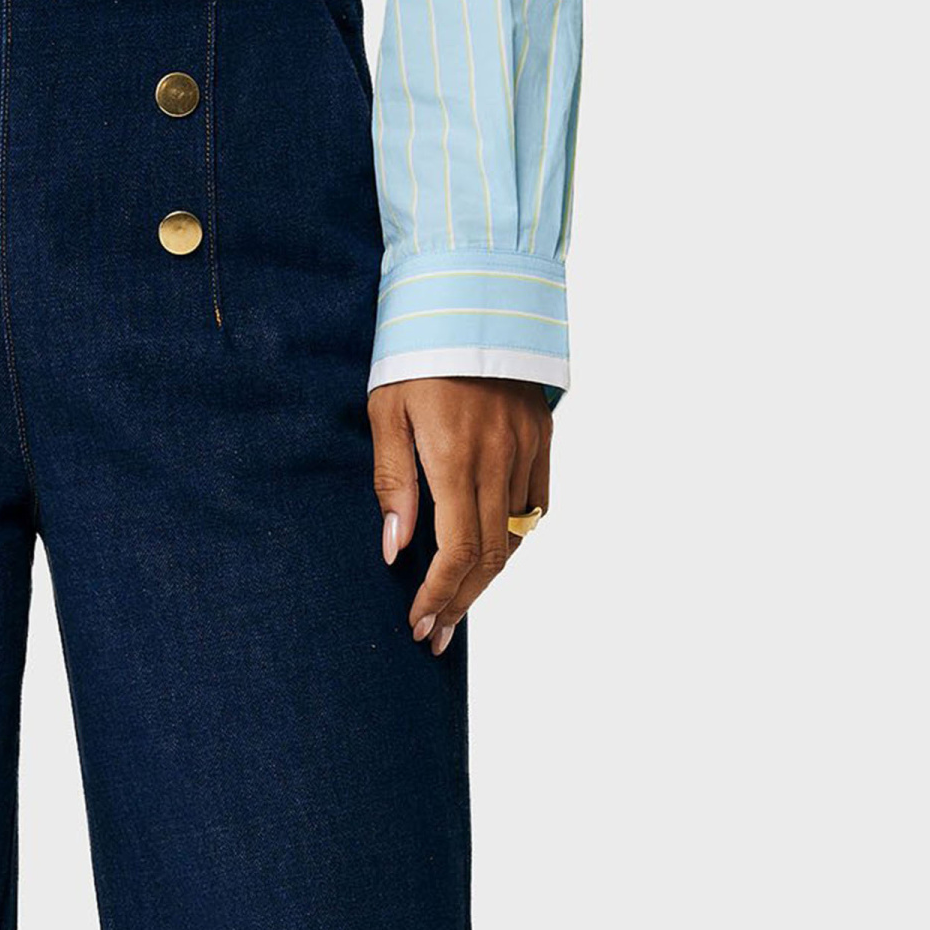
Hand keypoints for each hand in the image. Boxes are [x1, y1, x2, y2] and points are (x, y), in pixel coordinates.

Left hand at [369, 378, 550, 650]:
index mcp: (456, 458)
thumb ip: (394, 484)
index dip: (439, 597)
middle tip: (436, 635)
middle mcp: (499, 460)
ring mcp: (527, 449)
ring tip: (457, 603)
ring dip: (486, 577)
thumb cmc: (417, 353)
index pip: (456, 552)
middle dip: (460, 603)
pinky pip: (536, 505)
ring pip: (515, 536)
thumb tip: (396, 549)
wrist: (474, 295)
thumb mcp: (387, 413)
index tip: (419, 624)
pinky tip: (490, 553)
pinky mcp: (542, 435)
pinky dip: (513, 538)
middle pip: (489, 556)